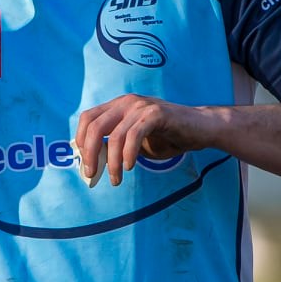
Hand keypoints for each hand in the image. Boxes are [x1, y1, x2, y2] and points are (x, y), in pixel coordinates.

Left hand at [74, 95, 209, 186]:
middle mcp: (126, 102)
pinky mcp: (156, 114)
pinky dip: (128, 154)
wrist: (200, 129)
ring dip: (111, 162)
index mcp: (118, 106)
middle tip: (92, 175)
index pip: (87, 118)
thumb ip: (114, 147)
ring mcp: (141, 106)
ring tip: (116, 179)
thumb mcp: (135, 143)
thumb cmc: (167, 137)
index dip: (80, 140)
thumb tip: (92, 163)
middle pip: (94, 127)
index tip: (85, 162)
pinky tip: (130, 166)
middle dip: (89, 154)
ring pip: (114, 136)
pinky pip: (134, 135)